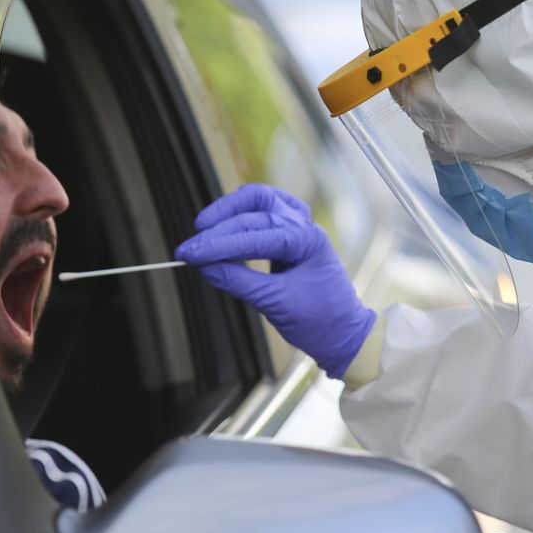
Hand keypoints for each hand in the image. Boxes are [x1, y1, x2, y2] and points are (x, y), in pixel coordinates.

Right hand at [175, 184, 375, 378]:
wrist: (343, 332)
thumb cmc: (320, 321)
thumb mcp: (276, 304)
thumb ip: (239, 282)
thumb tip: (206, 267)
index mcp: (308, 241)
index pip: (254, 235)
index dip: (218, 245)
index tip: (190, 254)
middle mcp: (305, 227)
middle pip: (254, 213)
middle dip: (218, 231)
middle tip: (189, 250)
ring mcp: (300, 226)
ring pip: (260, 200)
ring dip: (230, 210)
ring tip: (203, 227)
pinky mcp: (292, 233)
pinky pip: (266, 209)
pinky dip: (243, 212)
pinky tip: (225, 222)